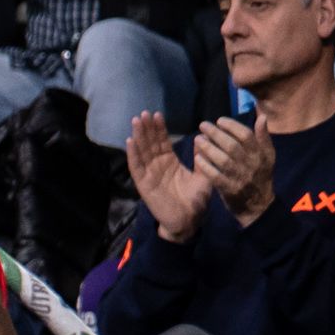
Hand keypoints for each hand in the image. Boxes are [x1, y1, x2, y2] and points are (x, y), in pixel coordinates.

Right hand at [124, 112, 213, 242]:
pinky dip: (132, 154)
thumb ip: (202, 159)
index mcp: (170, 163)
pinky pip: (136, 167)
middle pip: (150, 143)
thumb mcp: (204, 176)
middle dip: (147, 128)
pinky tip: (130, 141)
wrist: (189, 221)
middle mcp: (157, 166)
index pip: (162, 142)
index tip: (157, 114)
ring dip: (138, 136)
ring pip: (142, 151)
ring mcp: (149, 174)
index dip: (159, 129)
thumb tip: (202, 140)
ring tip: (136, 121)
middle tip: (144, 113)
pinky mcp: (143, 184)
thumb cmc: (197, 201)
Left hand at [193, 112, 277, 223]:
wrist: (258, 207)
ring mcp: (240, 178)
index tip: (219, 120)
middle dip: (216, 134)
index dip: (232, 126)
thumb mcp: (267, 157)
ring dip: (209, 148)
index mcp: (261, 155)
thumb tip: (262, 117)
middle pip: (232, 146)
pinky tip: (197, 158)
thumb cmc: (260, 177)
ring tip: (198, 139)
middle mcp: (251, 165)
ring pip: (223, 160)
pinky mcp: (230, 190)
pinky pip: (216, 176)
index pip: (246, 136)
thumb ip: (263, 137)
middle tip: (203, 125)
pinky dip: (206, 166)